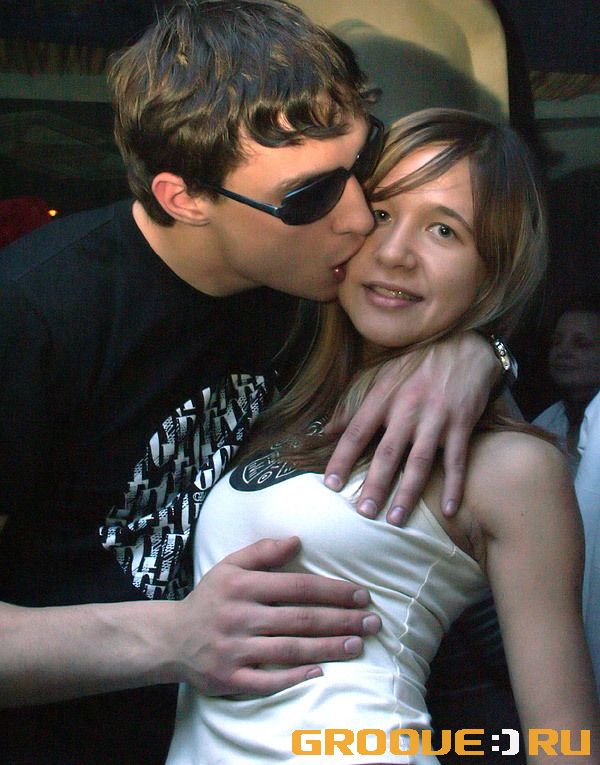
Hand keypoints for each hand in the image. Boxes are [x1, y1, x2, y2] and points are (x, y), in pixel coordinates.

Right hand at [173, 537, 380, 695]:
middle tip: (372, 622)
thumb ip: (262, 551)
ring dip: (328, 647)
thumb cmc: (210, 598)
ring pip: (290, 649)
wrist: (171, 638)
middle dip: (341, 620)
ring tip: (358, 645)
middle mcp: (239, 616)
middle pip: (300, 619)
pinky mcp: (229, 678)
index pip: (297, 587)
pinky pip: (267, 681)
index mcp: (243, 585)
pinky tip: (321, 673)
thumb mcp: (229, 565)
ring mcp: (234, 649)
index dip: (332, 591)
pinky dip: (295, 678)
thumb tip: (297, 540)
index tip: (361, 595)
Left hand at [323, 332, 499, 523]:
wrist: (466, 347)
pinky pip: (457, 460)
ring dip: (408, 493)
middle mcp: (408, 408)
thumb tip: (327, 431)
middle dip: (375, 484)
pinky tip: (450, 510)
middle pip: (387, 453)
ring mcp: (437, 417)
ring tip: (396, 519)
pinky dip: (455, 486)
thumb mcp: (383, 377)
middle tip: (363, 512)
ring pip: (419, 461)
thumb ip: (355, 406)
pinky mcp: (462, 423)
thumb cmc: (419, 365)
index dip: (342, 458)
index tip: (330, 484)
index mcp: (384, 397)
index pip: (357, 432)